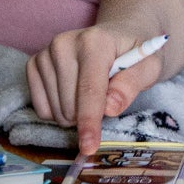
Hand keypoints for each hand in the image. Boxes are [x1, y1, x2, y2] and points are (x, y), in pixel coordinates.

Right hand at [27, 24, 165, 155]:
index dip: (89, 122)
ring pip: (55, 112)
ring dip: (75, 115)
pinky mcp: (34, 64)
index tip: (89, 147)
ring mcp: (45, 53)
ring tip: (90, 93)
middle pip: (70, 107)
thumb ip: (133, 84)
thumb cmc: (134, 55)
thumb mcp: (150, 67)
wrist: (117, 36)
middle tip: (106, 98)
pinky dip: (58, 111)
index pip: (89, 90)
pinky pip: (42, 109)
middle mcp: (64, 43)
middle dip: (88, 116)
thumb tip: (110, 107)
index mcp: (94, 41)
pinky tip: (72, 94)